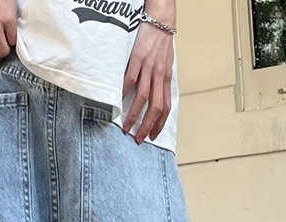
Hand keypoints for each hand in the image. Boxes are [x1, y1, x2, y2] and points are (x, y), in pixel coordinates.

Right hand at [123, 0, 175, 143]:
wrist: (161, 18)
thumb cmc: (160, 41)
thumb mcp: (165, 63)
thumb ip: (160, 80)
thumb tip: (156, 95)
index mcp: (166, 78)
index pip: (166, 107)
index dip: (160, 124)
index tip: (154, 136)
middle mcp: (159, 75)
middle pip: (156, 107)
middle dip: (147, 126)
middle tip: (139, 139)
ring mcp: (148, 68)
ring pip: (143, 98)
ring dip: (134, 115)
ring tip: (127, 127)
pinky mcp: (138, 58)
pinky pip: (131, 79)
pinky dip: (124, 93)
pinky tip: (119, 103)